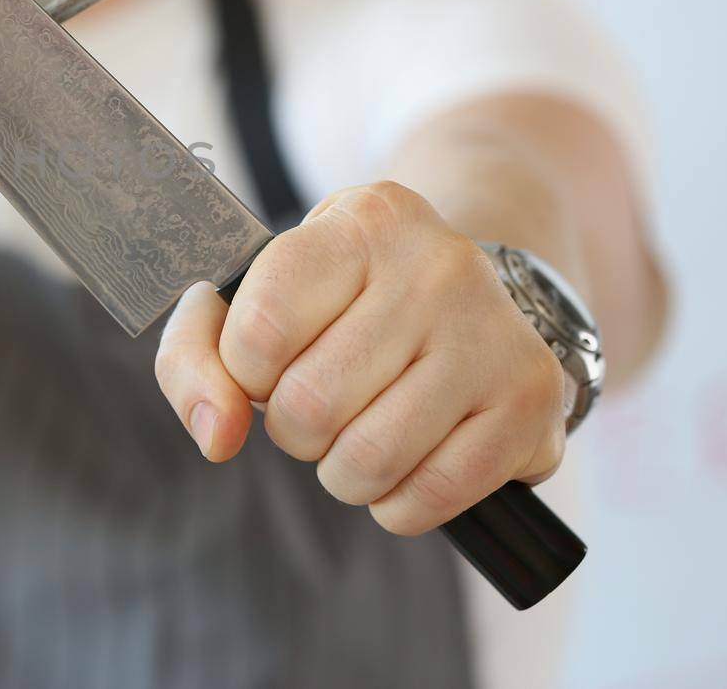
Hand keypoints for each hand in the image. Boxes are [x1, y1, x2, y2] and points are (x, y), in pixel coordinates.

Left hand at [153, 181, 566, 534]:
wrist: (480, 305)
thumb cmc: (345, 307)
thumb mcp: (261, 296)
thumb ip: (196, 355)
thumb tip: (215, 435)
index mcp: (362, 223)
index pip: (258, 329)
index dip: (244, 371)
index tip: (267, 361)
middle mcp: (437, 265)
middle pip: (307, 405)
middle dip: (293, 427)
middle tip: (321, 399)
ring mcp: (492, 333)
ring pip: (366, 460)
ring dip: (342, 471)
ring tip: (361, 431)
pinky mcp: (530, 404)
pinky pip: (427, 497)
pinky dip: (396, 503)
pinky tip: (408, 460)